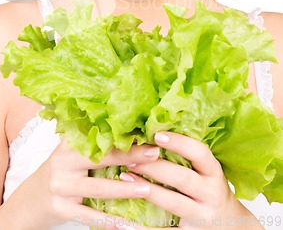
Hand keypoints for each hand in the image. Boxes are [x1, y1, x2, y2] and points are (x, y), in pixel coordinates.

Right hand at [0, 137, 160, 229]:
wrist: (28, 203)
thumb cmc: (59, 174)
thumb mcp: (70, 153)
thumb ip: (91, 142)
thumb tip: (130, 129)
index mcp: (68, 143)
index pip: (98, 135)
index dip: (122, 133)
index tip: (147, 131)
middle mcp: (63, 161)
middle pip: (100, 157)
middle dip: (130, 155)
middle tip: (154, 154)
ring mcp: (60, 186)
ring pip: (97, 188)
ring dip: (124, 189)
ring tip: (147, 189)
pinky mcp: (60, 208)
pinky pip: (89, 216)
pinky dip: (109, 221)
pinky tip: (127, 225)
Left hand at [117, 132, 263, 229]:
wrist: (230, 226)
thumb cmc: (210, 190)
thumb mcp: (206, 172)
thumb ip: (186, 157)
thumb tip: (152, 133)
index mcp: (214, 173)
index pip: (200, 153)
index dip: (179, 143)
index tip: (157, 135)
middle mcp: (211, 194)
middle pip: (182, 178)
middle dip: (154, 167)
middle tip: (131, 157)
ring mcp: (201, 216)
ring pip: (173, 202)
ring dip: (147, 189)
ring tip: (125, 176)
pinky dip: (142, 227)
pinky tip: (124, 220)